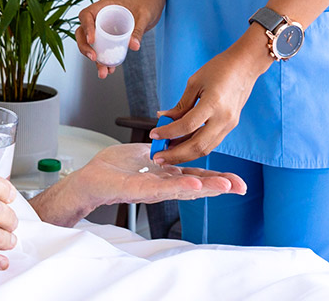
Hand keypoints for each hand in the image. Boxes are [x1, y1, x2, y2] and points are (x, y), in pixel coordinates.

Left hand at [75, 143, 245, 206]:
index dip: (216, 178)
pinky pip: (159, 188)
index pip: (196, 177)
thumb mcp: (144, 153)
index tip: (237, 180)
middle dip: (218, 186)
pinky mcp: (135, 191)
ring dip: (204, 188)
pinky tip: (194, 186)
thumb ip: (163, 149)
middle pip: (195, 186)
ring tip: (223, 186)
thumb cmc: (114, 168)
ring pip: (181, 189)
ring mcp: (150, 190)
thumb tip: (177, 138)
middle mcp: (162, 186)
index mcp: (166, 176)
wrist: (88, 179)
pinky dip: (178, 187)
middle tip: (240, 187)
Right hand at [76, 0, 162, 78]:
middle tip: (93, 58)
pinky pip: (104, 48)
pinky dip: (105, 59)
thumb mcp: (145, 15)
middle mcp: (101, 16)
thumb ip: (139, 30)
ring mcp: (105, 26)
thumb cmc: (148, 2)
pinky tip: (110, 70)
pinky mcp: (111, 36)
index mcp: (105, 5)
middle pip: (82, 31)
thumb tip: (134, 47)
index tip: (92, 41)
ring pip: (92, 44)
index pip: (86, 15)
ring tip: (103, 73)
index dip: (86, 28)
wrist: (154, 2)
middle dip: (84, 47)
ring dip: (95, 59)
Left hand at [152, 40, 269, 165]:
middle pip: (197, 146)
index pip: (186, 125)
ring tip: (167, 154)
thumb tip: (163, 118)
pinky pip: (211, 143)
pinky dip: (195, 147)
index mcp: (213, 103)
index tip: (153, 134)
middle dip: (175, 154)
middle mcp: (223, 118)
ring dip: (185, 154)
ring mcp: (229, 124)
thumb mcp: (195, 82)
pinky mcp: (230, 126)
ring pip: (205, 149)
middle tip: (157, 157)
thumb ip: (180, 105)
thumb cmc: (219, 69)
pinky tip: (181, 145)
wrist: (245, 65)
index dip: (168, 132)